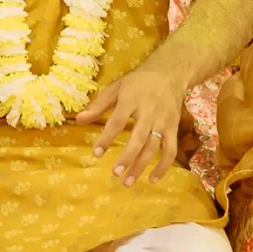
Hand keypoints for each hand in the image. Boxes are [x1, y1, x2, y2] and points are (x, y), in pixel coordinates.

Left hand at [76, 65, 185, 185]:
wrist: (170, 71)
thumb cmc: (139, 81)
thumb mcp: (117, 87)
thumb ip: (98, 105)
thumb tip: (79, 120)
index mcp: (132, 99)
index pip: (118, 121)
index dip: (107, 138)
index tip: (96, 154)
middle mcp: (149, 110)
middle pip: (139, 137)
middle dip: (127, 157)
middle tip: (114, 174)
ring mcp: (163, 120)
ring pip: (154, 146)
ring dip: (141, 166)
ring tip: (127, 182)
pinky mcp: (173, 127)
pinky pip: (171, 150)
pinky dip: (164, 166)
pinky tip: (153, 180)